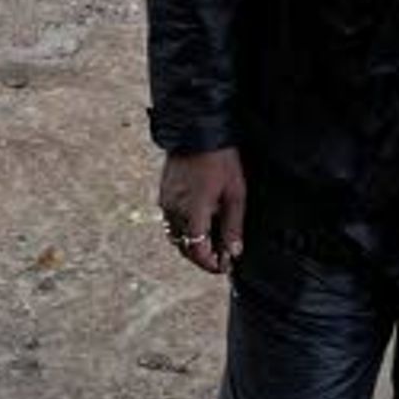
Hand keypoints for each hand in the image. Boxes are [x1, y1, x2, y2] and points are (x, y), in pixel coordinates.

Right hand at [161, 148, 246, 273]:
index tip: (224, 267)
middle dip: (201, 258)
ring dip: (191, 245)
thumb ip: (233, 225)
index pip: (197, 251)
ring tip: (211, 243)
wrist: (196, 131)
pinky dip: (184, 230)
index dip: (210, 264)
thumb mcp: (235, 193)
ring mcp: (166, 202)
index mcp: (194, 211)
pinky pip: (171, 222)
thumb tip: (233, 252)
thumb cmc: (220, 160)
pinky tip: (200, 224)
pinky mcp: (164, 195)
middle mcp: (175, 210)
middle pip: (184, 248)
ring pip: (176, 236)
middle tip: (220, 259)